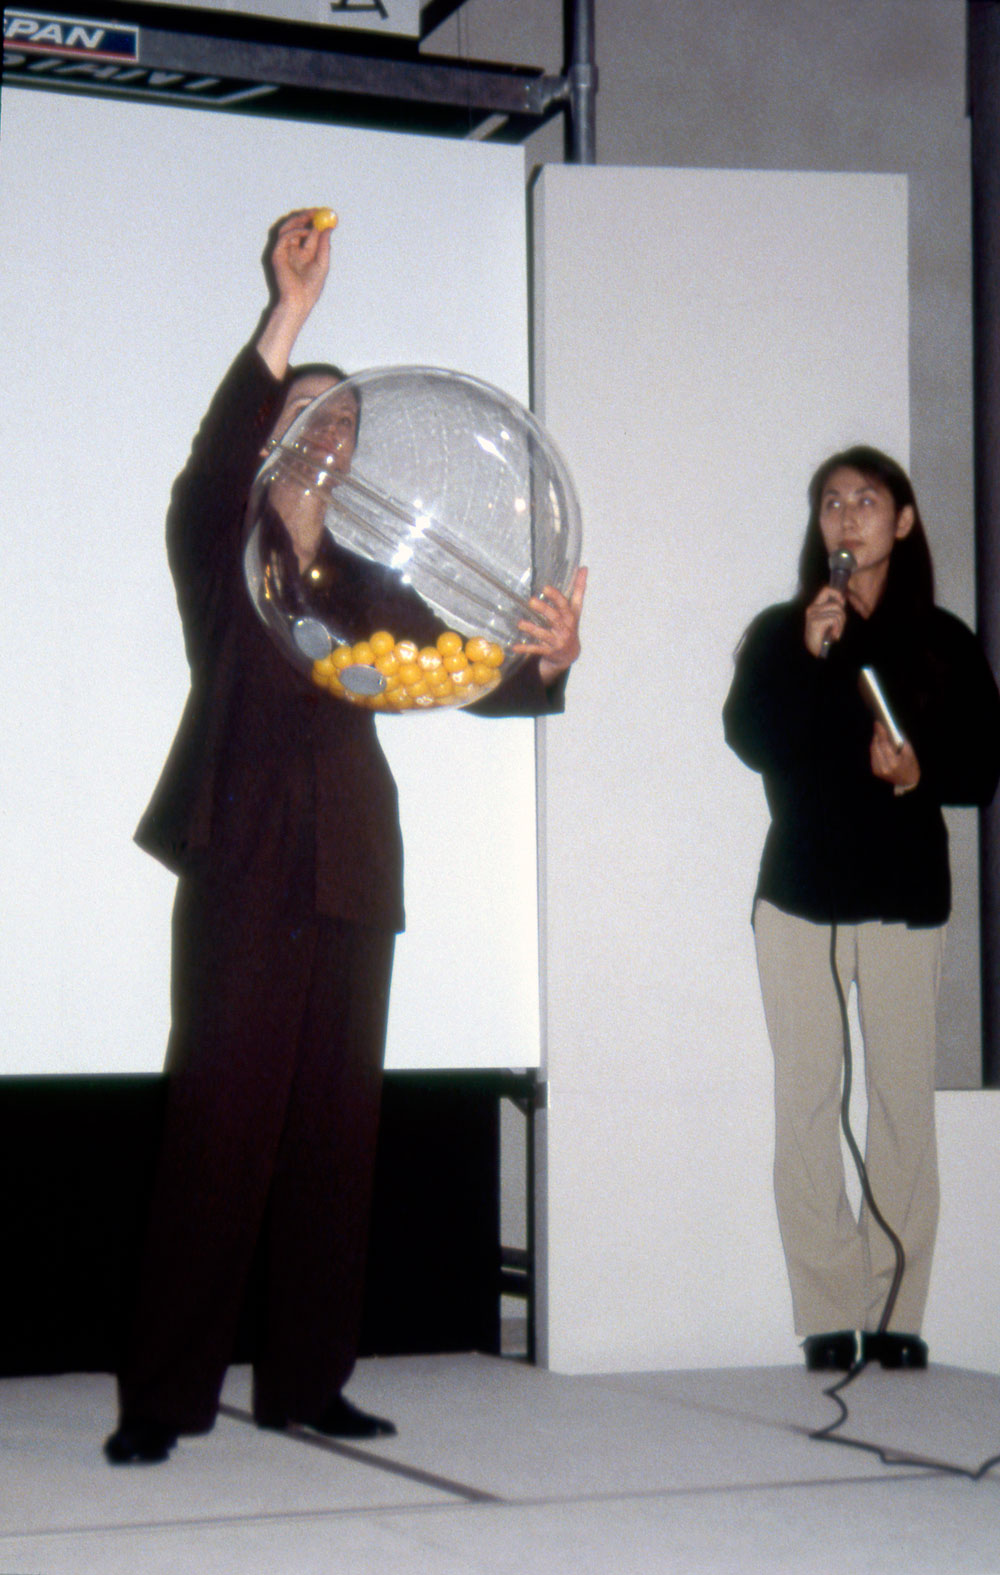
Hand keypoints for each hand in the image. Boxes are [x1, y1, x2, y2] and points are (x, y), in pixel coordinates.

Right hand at [256, 210, 332, 379]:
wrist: (299, 301)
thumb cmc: (311, 288)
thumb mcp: (323, 263)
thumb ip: (324, 245)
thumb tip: (329, 227)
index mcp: (304, 252)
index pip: (308, 231)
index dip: (316, 221)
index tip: (326, 213)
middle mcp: (293, 250)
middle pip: (296, 226)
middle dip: (306, 216)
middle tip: (317, 211)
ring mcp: (284, 251)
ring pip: (288, 228)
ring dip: (300, 220)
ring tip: (312, 218)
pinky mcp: (277, 254)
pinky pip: (285, 236)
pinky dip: (296, 231)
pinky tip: (307, 232)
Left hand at [514, 566, 587, 684]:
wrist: (570, 655)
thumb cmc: (570, 627)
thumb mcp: (576, 609)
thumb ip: (578, 589)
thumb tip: (583, 568)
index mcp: (570, 617)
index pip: (564, 605)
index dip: (555, 596)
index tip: (545, 588)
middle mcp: (564, 629)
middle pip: (555, 618)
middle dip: (544, 610)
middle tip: (531, 601)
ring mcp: (556, 641)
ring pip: (544, 635)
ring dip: (532, 629)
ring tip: (520, 623)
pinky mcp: (548, 651)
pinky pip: (536, 649)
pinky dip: (525, 648)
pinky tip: (514, 647)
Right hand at [804, 585, 845, 657]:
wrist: (813, 652)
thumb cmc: (822, 637)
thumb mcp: (827, 620)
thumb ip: (832, 610)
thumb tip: (842, 601)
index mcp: (814, 606)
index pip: (826, 590)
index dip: (837, 594)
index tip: (841, 604)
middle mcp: (812, 609)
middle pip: (836, 603)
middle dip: (843, 615)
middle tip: (839, 625)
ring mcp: (813, 615)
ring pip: (838, 612)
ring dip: (841, 624)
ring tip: (836, 632)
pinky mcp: (815, 622)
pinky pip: (835, 619)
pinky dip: (838, 628)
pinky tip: (834, 636)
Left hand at [870, 720, 919, 789]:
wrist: (908, 781)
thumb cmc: (910, 765)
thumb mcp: (909, 753)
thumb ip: (900, 742)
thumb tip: (891, 730)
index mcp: (894, 763)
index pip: (884, 745)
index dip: (880, 733)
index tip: (878, 723)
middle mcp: (884, 768)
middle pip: (876, 747)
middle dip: (877, 735)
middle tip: (878, 725)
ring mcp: (879, 770)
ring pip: (873, 750)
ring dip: (875, 740)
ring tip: (878, 732)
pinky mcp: (875, 771)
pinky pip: (873, 756)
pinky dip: (875, 748)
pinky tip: (878, 742)